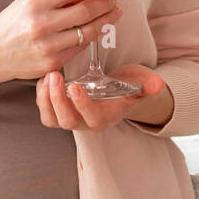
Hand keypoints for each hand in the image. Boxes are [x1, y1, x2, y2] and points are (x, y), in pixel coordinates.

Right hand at [0, 0, 122, 87]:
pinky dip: (92, 36)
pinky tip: (97, 28)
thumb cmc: (9, 26)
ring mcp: (48, 46)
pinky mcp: (53, 63)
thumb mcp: (27, 2)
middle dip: (106, 3)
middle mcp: (42, 24)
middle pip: (86, 10)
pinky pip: (80, 47)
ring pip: (88, 31)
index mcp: (35, 3)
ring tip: (113, 13)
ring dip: (106, 20)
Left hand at [36, 65, 170, 132]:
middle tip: (55, 76)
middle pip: (67, 121)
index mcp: (106, 117)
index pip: (92, 117)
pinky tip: (44, 77)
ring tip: (47, 76)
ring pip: (52, 119)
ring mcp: (71, 118)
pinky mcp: (59, 111)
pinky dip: (41, 96)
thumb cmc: (129, 86)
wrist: (118, 91)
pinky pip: (45, 110)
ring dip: (46, 99)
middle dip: (58, 100)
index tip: (76, 86)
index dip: (82, 105)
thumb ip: (149, 84)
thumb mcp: (141, 82)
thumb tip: (157, 84)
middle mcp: (86, 122)